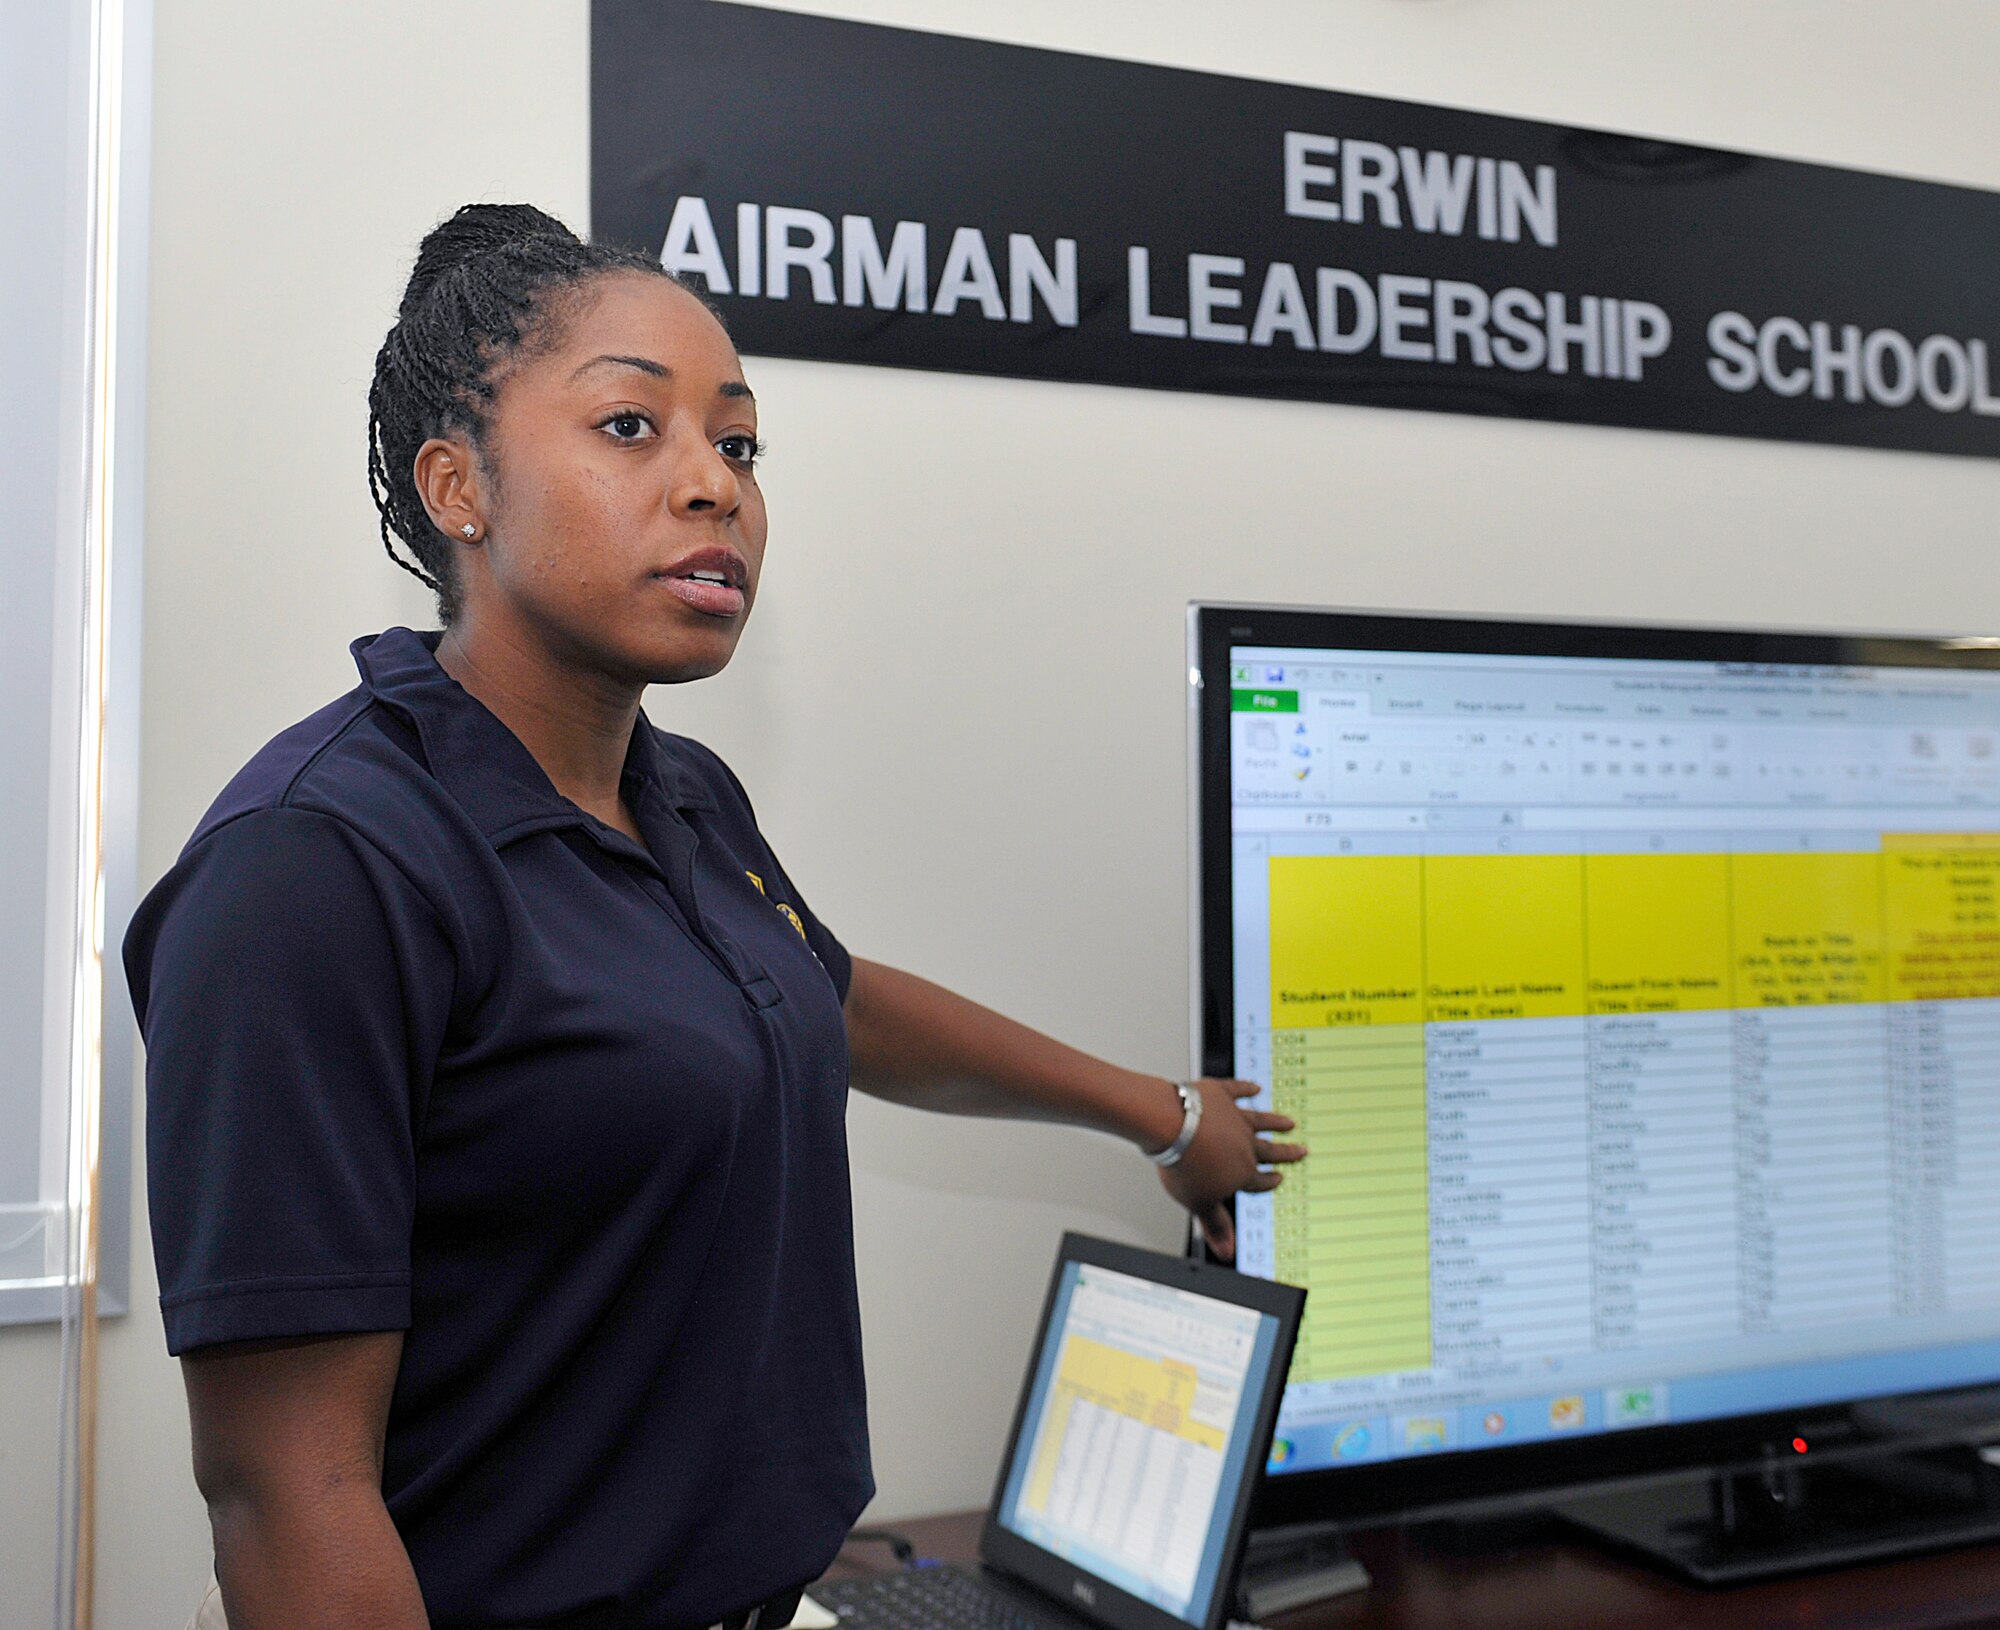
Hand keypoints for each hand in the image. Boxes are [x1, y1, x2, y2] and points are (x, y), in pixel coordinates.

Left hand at [1154, 1078, 1304, 1261]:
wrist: (1170, 1125)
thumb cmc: (1184, 1163)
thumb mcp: (1199, 1203)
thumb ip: (1215, 1225)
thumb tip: (1227, 1253)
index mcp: (1240, 1171)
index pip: (1258, 1180)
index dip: (1268, 1182)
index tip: (1279, 1178)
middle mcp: (1243, 1144)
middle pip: (1268, 1150)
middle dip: (1286, 1152)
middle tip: (1302, 1150)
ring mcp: (1233, 1117)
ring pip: (1260, 1121)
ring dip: (1275, 1122)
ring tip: (1289, 1123)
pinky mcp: (1219, 1094)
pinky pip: (1237, 1090)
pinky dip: (1246, 1089)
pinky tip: (1255, 1087)